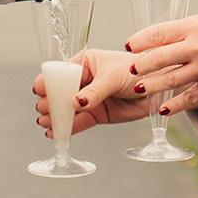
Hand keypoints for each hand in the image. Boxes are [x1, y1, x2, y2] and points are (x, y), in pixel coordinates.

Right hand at [32, 50, 146, 136]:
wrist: (158, 88)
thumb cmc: (137, 71)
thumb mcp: (114, 76)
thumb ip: (95, 90)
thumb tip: (76, 102)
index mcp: (85, 63)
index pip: (61, 72)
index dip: (49, 81)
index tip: (39, 90)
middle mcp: (84, 81)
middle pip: (60, 93)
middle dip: (50, 102)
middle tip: (44, 110)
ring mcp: (89, 99)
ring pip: (68, 110)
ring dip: (56, 117)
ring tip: (47, 124)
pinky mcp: (97, 115)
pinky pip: (79, 122)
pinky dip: (68, 128)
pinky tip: (56, 133)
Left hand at [115, 13, 197, 116]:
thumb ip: (189, 30)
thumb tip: (162, 39)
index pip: (160, 32)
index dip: (140, 40)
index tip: (129, 46)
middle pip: (161, 57)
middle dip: (142, 65)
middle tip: (130, 70)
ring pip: (172, 79)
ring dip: (152, 86)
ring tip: (139, 89)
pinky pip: (191, 97)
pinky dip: (175, 105)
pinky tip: (163, 109)